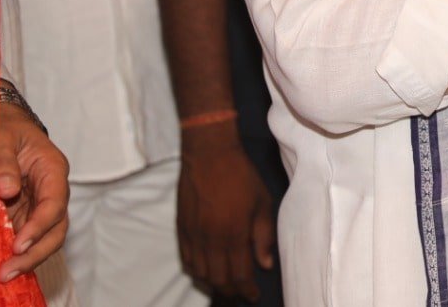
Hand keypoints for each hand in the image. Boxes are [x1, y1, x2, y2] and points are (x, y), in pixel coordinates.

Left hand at [0, 97, 70, 282]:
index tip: (18, 244)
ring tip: (3, 274)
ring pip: (45, 237)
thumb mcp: (1, 136)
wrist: (1, 125)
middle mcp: (50, 191)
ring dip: (27, 258)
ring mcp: (37, 204)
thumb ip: (2, 161)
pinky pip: (25, 236)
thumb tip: (6, 189)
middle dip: (36, 253)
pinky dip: (16, 253)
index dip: (39, 226)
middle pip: (56, 228)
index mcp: (52, 169)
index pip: (54, 203)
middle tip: (8, 271)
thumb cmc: (3, 127)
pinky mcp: (22, 213)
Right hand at [177, 127, 275, 301]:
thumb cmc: (241, 176)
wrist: (209, 154)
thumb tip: (265, 264)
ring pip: (201, 273)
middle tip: (241, 294)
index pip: (240, 274)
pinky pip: (187, 260)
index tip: (254, 296)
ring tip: (225, 286)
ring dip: (213, 284)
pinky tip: (205, 272)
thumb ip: (263, 236)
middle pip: (219, 279)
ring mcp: (194, 235)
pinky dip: (196, 272)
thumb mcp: (262, 202)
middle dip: (231, 291)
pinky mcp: (182, 229)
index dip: (247, 290)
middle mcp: (211, 240)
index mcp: (234, 234)